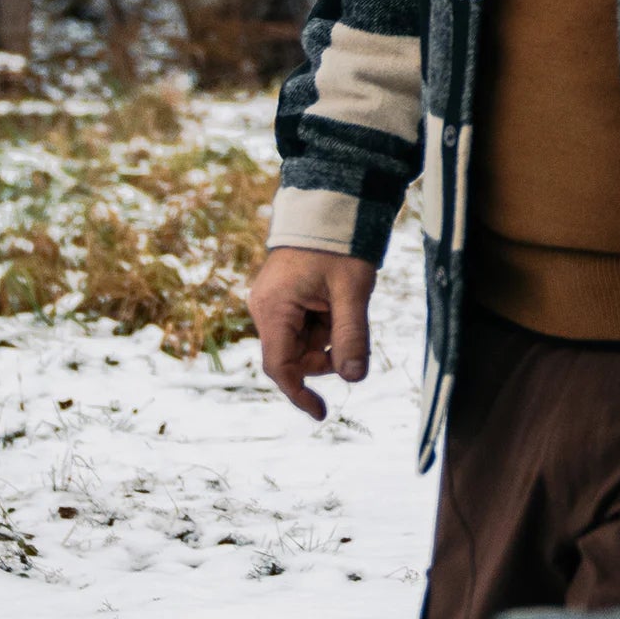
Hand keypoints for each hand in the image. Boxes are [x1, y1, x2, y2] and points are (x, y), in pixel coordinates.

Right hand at [248, 247, 377, 420]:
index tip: (322, 414)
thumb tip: (354, 379)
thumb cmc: (340, 244)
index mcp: (273, 309)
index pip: (280, 367)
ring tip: (345, 304)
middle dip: (324, 356)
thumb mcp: (353, 290)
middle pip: (293, 356)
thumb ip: (352, 334)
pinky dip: (324, 325)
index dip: (300, 394)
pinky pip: (303, 326)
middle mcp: (265, 308)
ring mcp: (273, 303)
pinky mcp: (284, 298)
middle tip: (351, 330)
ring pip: (301, 342)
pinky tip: (337, 302)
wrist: (331, 204)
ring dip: (327, 338)